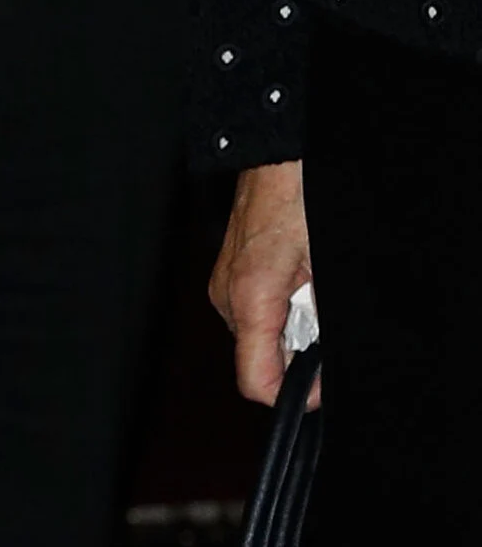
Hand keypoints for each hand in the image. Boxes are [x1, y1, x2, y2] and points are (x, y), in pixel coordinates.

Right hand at [209, 159, 310, 409]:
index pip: (255, 382)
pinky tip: (300, 275)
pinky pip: (257, 310)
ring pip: (262, 335)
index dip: (293, 395)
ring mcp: (225, 284)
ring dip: (294, 326)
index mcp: (249, 297)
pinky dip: (283, 306)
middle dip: (299, 350)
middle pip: (262, 359)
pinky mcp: (230, 273)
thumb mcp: (321, 267)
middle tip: (319, 308)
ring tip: (311, 281)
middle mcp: (227, 295)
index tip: (321, 387)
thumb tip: (316, 372)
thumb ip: (317, 324)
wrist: (276, 151)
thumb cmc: (300, 198)